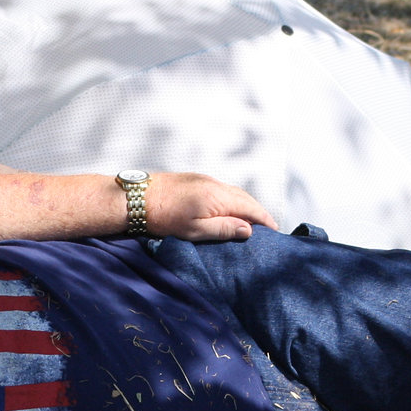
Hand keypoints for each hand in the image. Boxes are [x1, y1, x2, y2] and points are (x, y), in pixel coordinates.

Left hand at [145, 172, 278, 241]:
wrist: (135, 197)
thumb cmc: (162, 217)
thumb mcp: (194, 230)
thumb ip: (223, 228)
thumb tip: (248, 229)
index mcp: (217, 197)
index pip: (250, 208)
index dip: (264, 219)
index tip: (275, 230)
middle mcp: (214, 184)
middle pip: (244, 198)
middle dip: (258, 212)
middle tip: (267, 227)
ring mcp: (204, 179)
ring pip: (233, 192)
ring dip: (245, 205)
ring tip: (251, 220)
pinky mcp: (195, 179)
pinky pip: (222, 189)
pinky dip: (232, 199)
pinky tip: (229, 208)